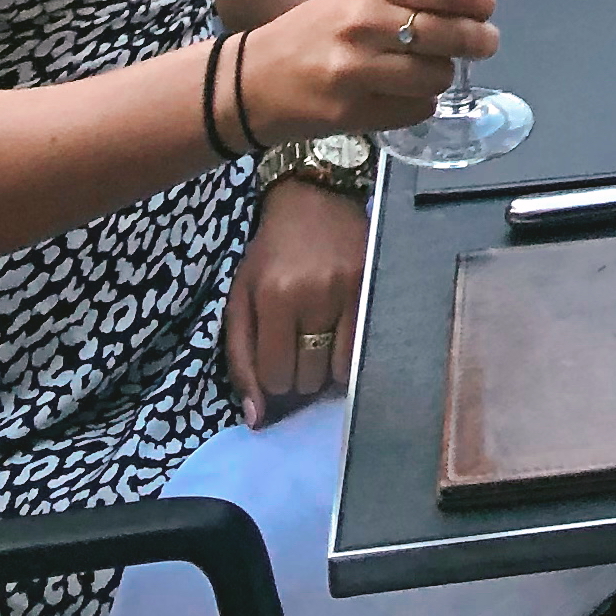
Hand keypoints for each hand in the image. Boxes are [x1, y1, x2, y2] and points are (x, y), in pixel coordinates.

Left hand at [219, 174, 365, 427]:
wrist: (315, 196)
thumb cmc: (270, 253)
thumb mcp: (240, 299)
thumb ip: (241, 358)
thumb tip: (256, 420)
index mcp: (275, 296)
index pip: (277, 375)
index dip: (274, 377)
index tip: (276, 359)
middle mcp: (314, 294)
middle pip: (310, 377)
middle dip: (301, 374)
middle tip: (299, 349)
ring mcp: (350, 288)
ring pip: (341, 370)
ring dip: (327, 368)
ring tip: (321, 343)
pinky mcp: (374, 284)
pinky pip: (364, 347)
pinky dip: (351, 353)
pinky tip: (342, 335)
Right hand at [237, 0, 492, 146]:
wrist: (253, 79)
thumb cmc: (317, 30)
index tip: (487, 7)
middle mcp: (366, 23)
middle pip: (451, 33)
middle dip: (480, 40)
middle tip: (484, 42)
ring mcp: (357, 71)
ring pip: (438, 75)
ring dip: (445, 75)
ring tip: (433, 69)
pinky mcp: (352, 113)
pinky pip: (416, 109)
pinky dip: (421, 103)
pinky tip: (406, 94)